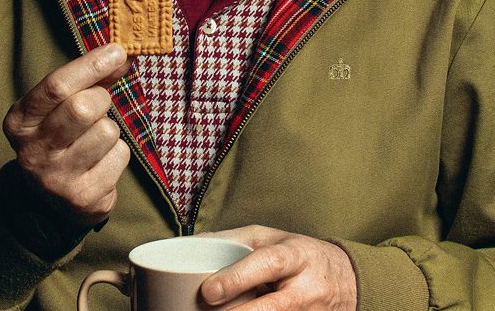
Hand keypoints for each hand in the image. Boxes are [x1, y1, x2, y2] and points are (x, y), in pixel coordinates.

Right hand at [3, 43, 130, 225]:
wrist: (52, 199)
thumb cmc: (61, 135)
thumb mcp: (61, 105)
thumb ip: (89, 78)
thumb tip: (121, 56)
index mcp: (20, 122)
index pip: (56, 86)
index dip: (91, 65)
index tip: (117, 51)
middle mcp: (32, 153)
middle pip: (83, 108)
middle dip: (101, 99)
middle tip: (98, 105)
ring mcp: (57, 179)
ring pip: (107, 131)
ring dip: (110, 129)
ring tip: (94, 140)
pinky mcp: (83, 198)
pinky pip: (120, 155)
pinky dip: (118, 153)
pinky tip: (100, 162)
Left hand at [200, 225, 356, 309]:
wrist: (345, 280)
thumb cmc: (299, 254)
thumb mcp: (272, 238)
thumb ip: (235, 240)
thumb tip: (194, 243)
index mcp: (295, 256)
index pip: (267, 264)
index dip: (237, 278)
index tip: (208, 291)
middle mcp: (305, 289)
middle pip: (269, 308)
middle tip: (208, 310)